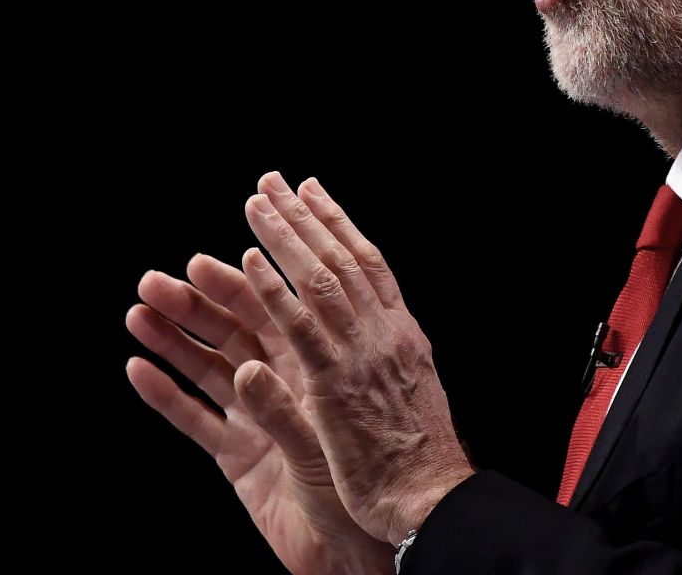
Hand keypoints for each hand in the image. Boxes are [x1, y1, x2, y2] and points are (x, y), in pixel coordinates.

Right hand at [126, 253, 394, 574]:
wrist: (358, 547)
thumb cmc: (365, 484)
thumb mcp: (325, 443)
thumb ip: (284, 410)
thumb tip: (246, 371)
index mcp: (315, 364)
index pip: (273, 314)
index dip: (238, 286)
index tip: (201, 262)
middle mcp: (284, 383)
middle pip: (233, 332)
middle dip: (194, 305)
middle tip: (155, 282)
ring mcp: (256, 417)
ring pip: (207, 368)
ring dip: (171, 340)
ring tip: (138, 313)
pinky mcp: (236, 455)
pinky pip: (195, 419)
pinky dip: (165, 395)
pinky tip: (138, 368)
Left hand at [241, 171, 475, 546]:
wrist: (432, 498)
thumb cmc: (420, 458)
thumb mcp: (412, 391)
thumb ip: (389, 356)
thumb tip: (379, 328)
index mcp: (400, 335)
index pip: (368, 264)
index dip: (338, 224)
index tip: (313, 192)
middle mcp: (383, 334)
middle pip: (339, 260)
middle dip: (305, 217)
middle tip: (274, 182)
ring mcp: (359, 357)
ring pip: (318, 282)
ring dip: (284, 239)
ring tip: (255, 204)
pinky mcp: (333, 387)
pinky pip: (297, 330)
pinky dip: (274, 292)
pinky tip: (249, 263)